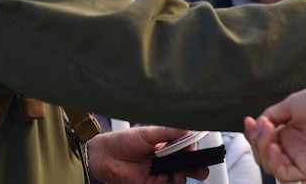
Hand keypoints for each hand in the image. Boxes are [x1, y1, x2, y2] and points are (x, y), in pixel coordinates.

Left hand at [87, 126, 208, 183]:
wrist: (104, 156)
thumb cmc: (123, 140)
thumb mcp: (148, 134)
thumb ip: (169, 132)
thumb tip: (188, 127)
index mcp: (166, 143)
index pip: (187, 147)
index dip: (194, 149)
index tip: (197, 149)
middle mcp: (165, 158)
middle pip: (187, 165)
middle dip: (197, 168)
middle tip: (201, 170)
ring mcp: (158, 172)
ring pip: (178, 177)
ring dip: (182, 177)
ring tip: (179, 174)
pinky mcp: (150, 183)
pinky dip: (166, 183)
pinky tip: (162, 178)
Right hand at [244, 80, 305, 181]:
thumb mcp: (289, 106)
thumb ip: (270, 116)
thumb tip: (255, 124)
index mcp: (288, 135)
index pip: (262, 142)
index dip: (253, 134)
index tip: (249, 121)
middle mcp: (293, 149)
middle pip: (263, 155)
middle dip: (257, 140)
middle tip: (263, 124)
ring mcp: (301, 160)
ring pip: (270, 166)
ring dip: (263, 149)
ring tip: (269, 131)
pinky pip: (285, 174)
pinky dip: (274, 163)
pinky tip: (275, 147)